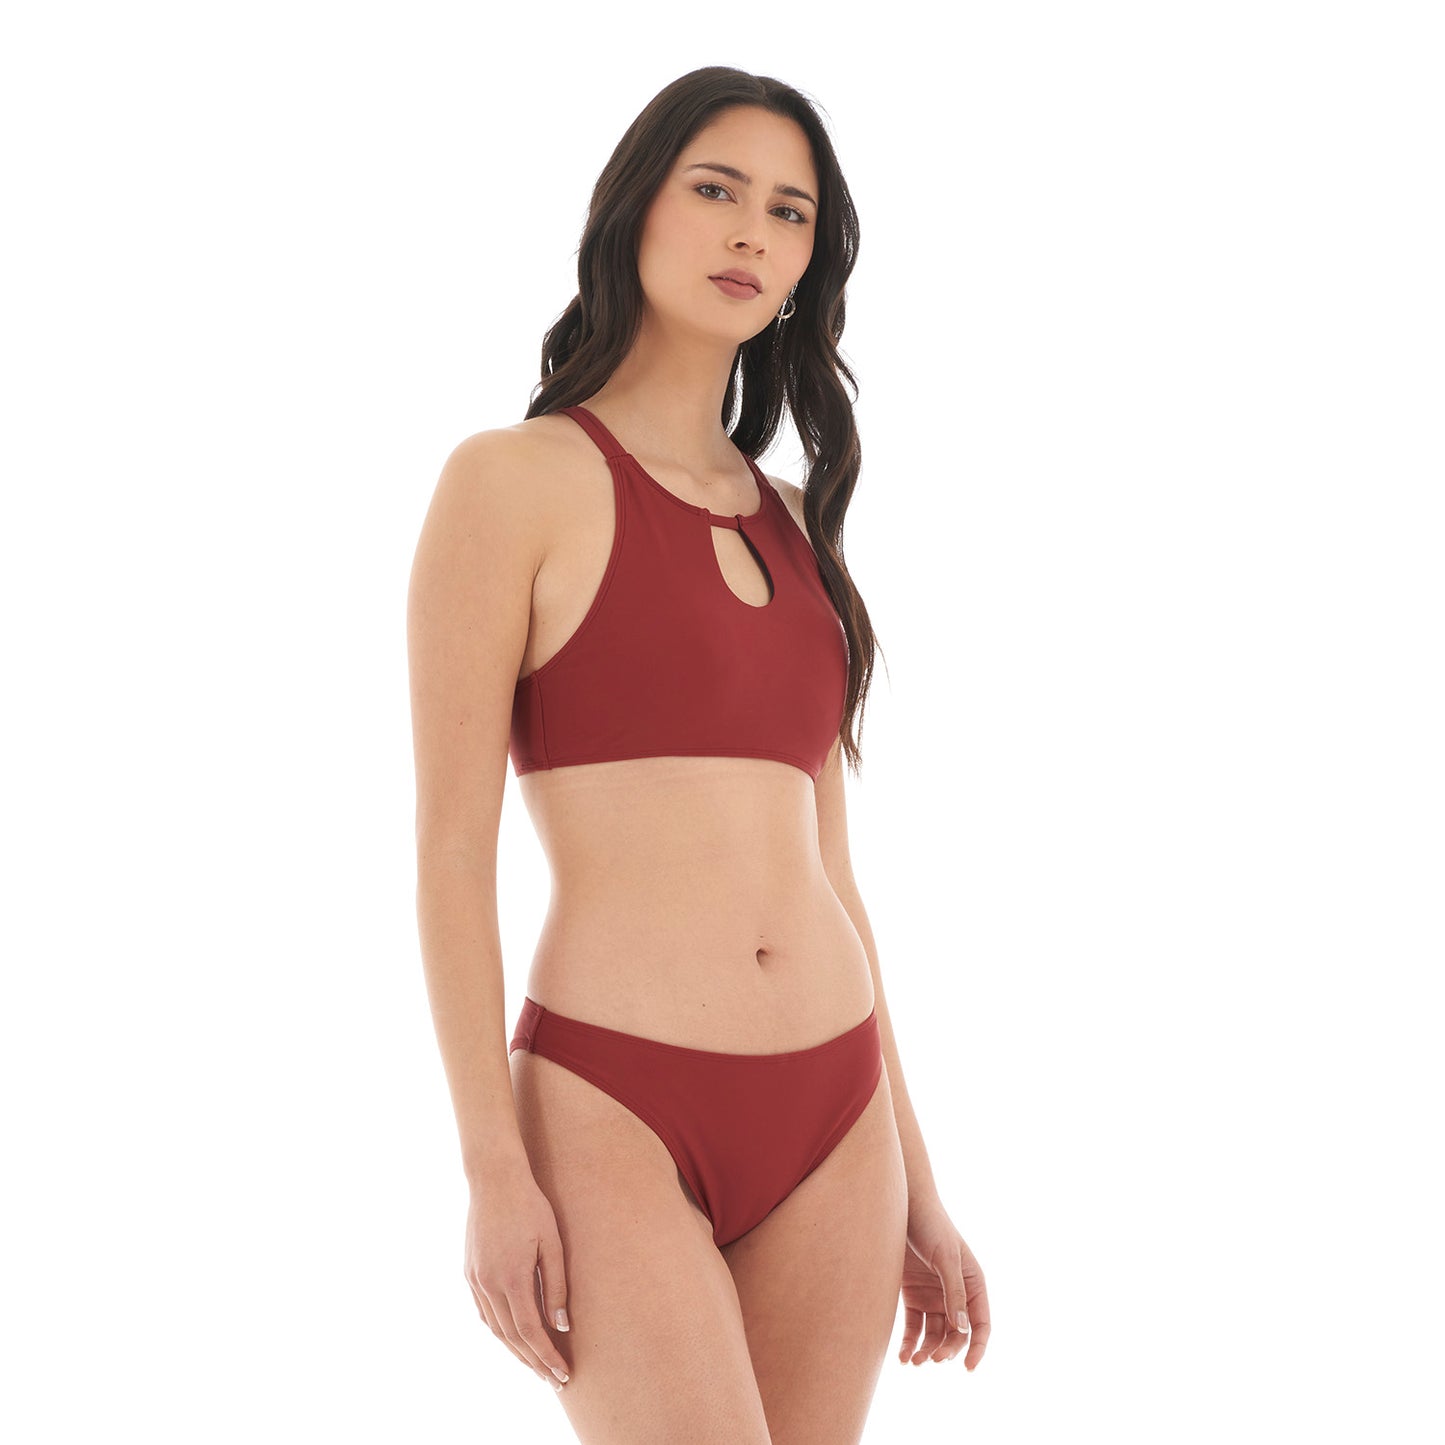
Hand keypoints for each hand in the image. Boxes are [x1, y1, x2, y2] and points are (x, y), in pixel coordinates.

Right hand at [464, 1162, 574, 1391]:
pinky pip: (484, 1313)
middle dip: (533, 1362)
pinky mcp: (469, 1273)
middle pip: (512, 1337)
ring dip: (515, 1350)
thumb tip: (561, 1324)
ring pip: (495, 1328)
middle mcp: (489, 1284)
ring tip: (535, 1365)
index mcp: (512, 1277)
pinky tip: (513, 1337)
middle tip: (552, 1380)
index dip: (546, 1356)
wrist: (494, 1180)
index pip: (531, 1331)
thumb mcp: (552, 1242)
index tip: (561, 1374)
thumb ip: (556, 1285)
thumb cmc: (530, 1206)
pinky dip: (499, 1330)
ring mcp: (475, 1280)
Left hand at [897, 1196, 989, 1370]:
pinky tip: (903, 1356)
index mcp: (973, 1283)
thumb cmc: (931, 1226)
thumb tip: (963, 1328)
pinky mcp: (912, 1296)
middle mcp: (955, 1294)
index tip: (968, 1368)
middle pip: (956, 1333)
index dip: (978, 1347)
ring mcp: (933, 1296)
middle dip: (947, 1349)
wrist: (902, 1206)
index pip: (981, 1323)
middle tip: (933, 1359)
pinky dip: (910, 1342)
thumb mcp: (946, 1257)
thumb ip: (954, 1291)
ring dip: (927, 1350)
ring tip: (915, 1361)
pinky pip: (914, 1327)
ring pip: (935, 1334)